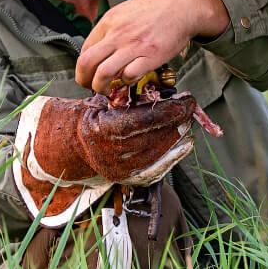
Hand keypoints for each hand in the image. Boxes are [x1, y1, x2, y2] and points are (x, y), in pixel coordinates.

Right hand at [29, 91, 198, 185]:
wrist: (76, 146)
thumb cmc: (95, 117)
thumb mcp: (106, 101)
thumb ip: (129, 98)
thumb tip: (161, 89)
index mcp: (107, 129)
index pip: (147, 119)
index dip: (171, 109)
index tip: (187, 100)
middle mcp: (115, 153)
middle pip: (157, 135)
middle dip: (178, 120)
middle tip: (190, 106)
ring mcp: (123, 169)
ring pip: (161, 151)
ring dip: (179, 135)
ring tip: (188, 121)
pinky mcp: (131, 179)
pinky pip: (160, 168)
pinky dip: (175, 154)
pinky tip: (186, 142)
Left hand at [75, 0, 229, 92]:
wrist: (181, 5)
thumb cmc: (154, 9)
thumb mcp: (124, 12)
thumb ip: (110, 30)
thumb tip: (97, 51)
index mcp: (109, 21)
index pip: (84, 50)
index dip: (82, 67)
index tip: (88, 74)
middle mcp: (118, 33)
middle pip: (87, 63)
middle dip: (84, 80)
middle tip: (89, 86)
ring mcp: (134, 45)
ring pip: (104, 73)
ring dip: (100, 87)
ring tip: (105, 89)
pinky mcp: (151, 56)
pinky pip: (129, 76)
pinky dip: (125, 82)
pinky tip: (129, 79)